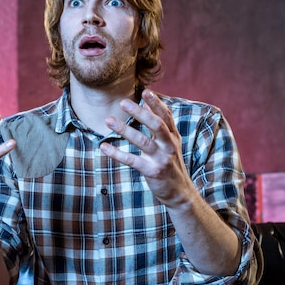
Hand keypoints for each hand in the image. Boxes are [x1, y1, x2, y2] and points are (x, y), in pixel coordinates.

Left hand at [100, 90, 193, 207]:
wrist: (180, 193)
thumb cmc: (170, 165)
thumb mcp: (169, 144)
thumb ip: (160, 125)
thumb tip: (146, 105)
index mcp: (173, 137)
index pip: (166, 116)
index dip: (156, 103)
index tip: (145, 92)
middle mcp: (169, 146)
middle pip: (156, 125)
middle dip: (139, 113)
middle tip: (122, 102)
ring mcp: (162, 159)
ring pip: (143, 141)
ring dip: (125, 129)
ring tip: (108, 120)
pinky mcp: (153, 172)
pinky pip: (132, 161)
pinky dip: (117, 153)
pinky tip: (104, 147)